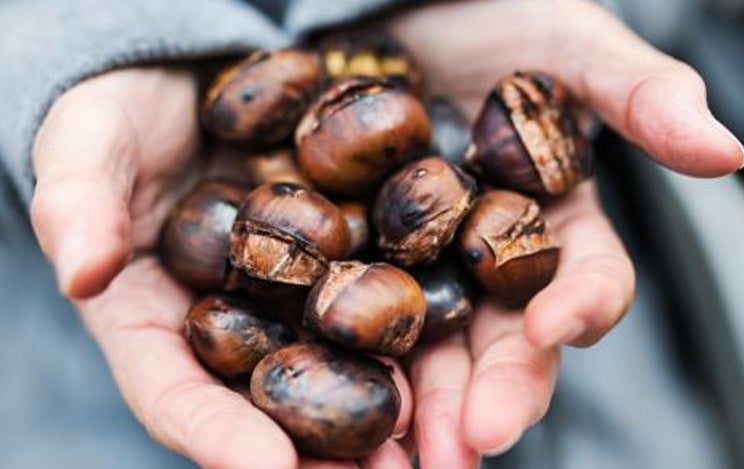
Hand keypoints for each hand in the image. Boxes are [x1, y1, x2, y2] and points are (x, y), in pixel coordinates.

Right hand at [30, 68, 414, 468]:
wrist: (195, 73)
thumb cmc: (124, 112)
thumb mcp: (87, 141)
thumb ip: (78, 202)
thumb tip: (82, 272)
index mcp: (155, 315)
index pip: (174, 390)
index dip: (213, 432)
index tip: (265, 468)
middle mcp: (233, 318)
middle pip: (269, 401)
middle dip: (317, 451)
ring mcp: (295, 288)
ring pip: (336, 363)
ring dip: (385, 410)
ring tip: (431, 448)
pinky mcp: (348, 248)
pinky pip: (382, 294)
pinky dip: (418, 332)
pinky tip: (459, 359)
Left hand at [388, 1, 743, 466]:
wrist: (387, 5)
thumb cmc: (489, 13)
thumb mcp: (566, 43)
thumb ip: (638, 94)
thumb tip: (725, 151)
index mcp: (551, 218)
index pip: (581, 280)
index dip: (579, 307)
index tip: (556, 327)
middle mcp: (488, 256)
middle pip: (500, 341)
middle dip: (491, 394)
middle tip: (469, 444)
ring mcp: (418, 263)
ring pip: (427, 350)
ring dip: (421, 409)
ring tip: (402, 458)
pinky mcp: (350, 257)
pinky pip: (349, 316)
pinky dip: (347, 363)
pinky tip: (328, 397)